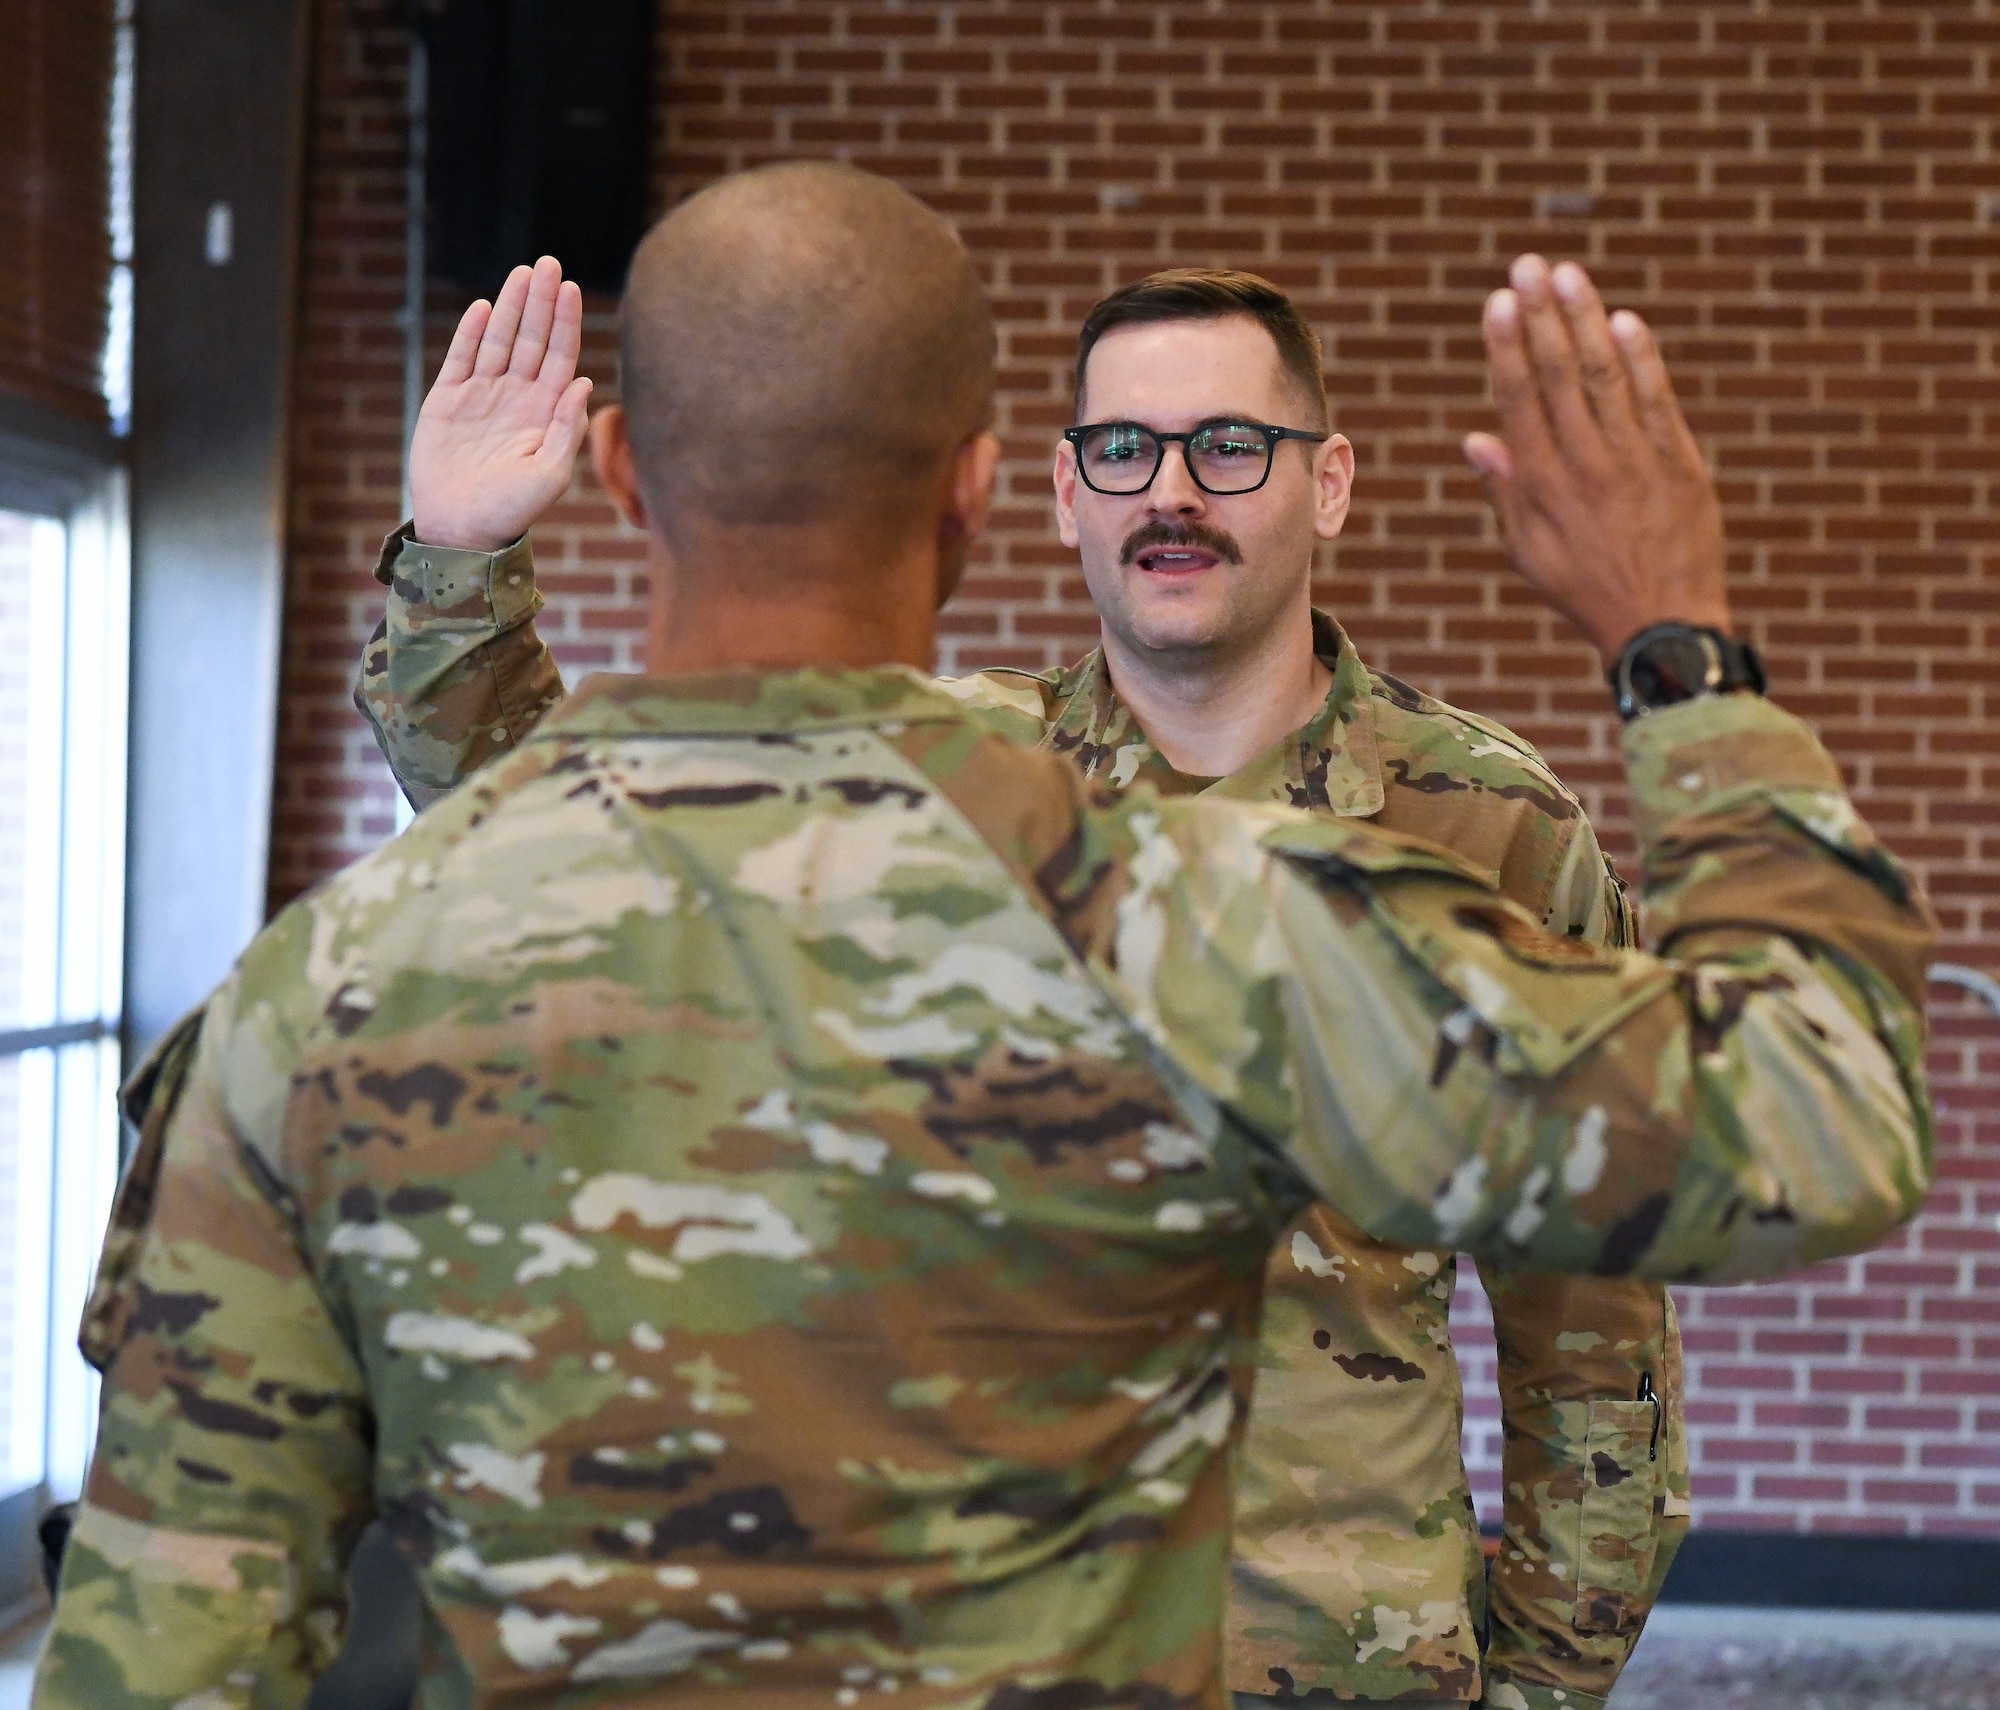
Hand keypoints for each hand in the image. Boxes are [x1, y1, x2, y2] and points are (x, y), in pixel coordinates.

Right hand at [409, 256, 592, 551]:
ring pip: (499, 341)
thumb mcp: (550, 474)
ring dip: (511, 307)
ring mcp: (482, 396)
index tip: (572, 289)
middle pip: (532, 339)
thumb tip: (584, 382)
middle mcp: (516, 398)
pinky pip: (461, 358)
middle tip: (549, 264)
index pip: (560, 357)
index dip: (565, 323)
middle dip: (541, 302)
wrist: (462, 530)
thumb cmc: (512, 510)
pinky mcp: (447, 401)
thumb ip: (567, 428)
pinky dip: (472, 333)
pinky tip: (485, 308)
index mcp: (544, 412)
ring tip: (523, 273)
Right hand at [1463, 255, 1729, 663]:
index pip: (1520, 400)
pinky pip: (1657, 400)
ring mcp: (1636, 459)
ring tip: (1568, 274)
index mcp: (1543, 485)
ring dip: (1586, 320)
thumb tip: (1476, 439)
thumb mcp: (1530, 550)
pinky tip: (1624, 321)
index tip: (1497, 302)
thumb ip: (1507, 489)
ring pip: (1605, 376)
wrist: (1664, 624)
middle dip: (1540, 315)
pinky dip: (1641, 359)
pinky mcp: (1680, 462)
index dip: (1507, 347)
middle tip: (1527, 266)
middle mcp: (1586, 464)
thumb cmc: (1586, 588)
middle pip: (1559, 375)